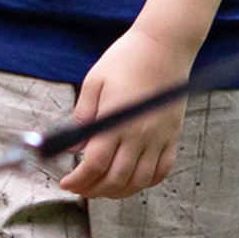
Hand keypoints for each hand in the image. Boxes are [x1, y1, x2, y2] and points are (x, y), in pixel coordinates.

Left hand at [58, 22, 196, 199]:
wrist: (164, 46)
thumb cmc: (125, 59)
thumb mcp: (94, 82)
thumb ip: (82, 117)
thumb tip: (70, 146)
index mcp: (115, 123)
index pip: (94, 165)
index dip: (78, 180)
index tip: (66, 183)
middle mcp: (139, 135)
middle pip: (116, 179)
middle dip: (93, 190)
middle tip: (80, 188)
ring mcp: (159, 138)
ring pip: (139, 181)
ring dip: (118, 191)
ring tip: (102, 188)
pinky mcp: (172, 136)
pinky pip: (162, 170)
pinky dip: (146, 182)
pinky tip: (132, 180)